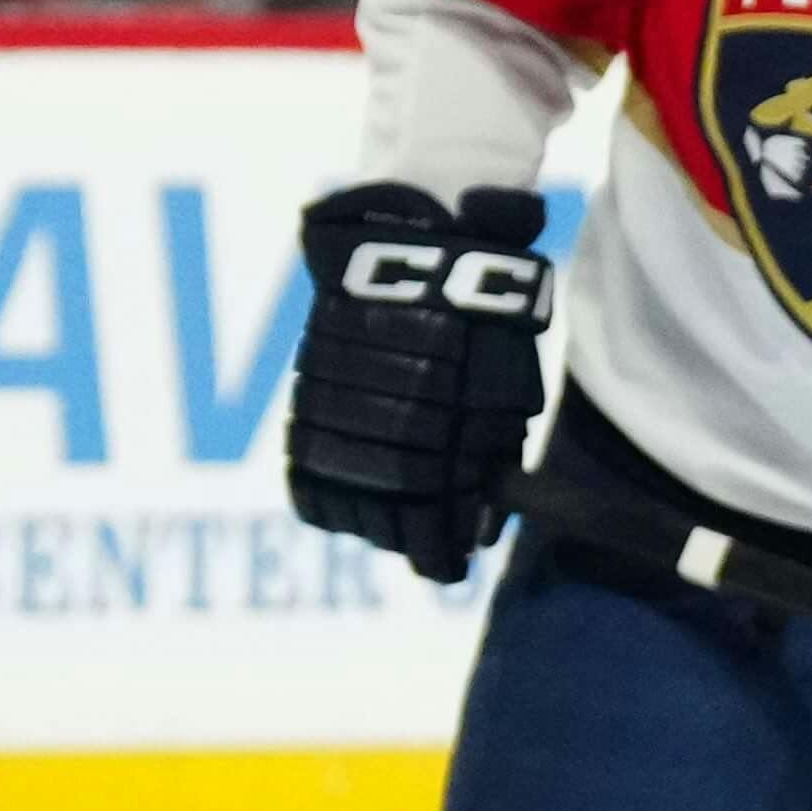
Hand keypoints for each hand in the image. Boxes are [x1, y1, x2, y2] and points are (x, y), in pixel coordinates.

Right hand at [285, 182, 556, 585]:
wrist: (413, 242)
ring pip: (346, 506)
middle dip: (408, 540)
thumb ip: (493, 460)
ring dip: (370, 521)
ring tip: (391, 517)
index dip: (439, 557)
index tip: (449, 567)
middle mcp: (378, 441)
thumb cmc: (477, 316)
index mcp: (433, 444)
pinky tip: (348, 498)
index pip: (429, 532)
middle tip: (424, 544)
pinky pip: (308, 478)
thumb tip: (479, 529)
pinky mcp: (306, 403)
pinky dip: (328, 497)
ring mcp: (336, 423)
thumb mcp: (505, 387)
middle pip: (385, 526)